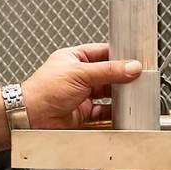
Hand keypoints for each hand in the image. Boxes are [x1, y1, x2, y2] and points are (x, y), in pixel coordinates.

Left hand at [21, 43, 141, 128]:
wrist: (31, 116)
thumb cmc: (43, 90)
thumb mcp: (79, 73)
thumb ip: (108, 71)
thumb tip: (130, 67)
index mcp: (75, 58)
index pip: (103, 53)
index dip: (119, 55)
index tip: (136, 58)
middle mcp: (78, 76)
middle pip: (108, 75)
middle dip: (122, 78)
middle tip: (139, 78)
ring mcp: (81, 95)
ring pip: (107, 94)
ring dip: (119, 96)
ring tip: (133, 95)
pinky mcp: (83, 113)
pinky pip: (103, 112)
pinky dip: (113, 113)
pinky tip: (121, 112)